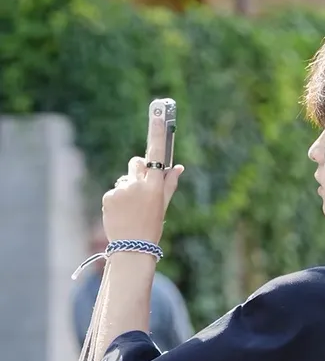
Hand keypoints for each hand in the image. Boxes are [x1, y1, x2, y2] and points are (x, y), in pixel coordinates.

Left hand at [102, 110, 183, 244]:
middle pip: (136, 163)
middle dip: (138, 170)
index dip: (158, 133)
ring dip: (128, 188)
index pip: (157, 154)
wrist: (132, 248)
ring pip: (125, 179)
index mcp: (155, 186)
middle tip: (142, 188)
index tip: (159, 112)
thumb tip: (178, 167)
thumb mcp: (163, 206)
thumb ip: (169, 184)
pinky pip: (115, 190)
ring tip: (131, 210)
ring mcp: (122, 189)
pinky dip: (118, 199)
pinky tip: (122, 214)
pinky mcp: (109, 196)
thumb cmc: (152, 227)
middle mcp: (138, 184)